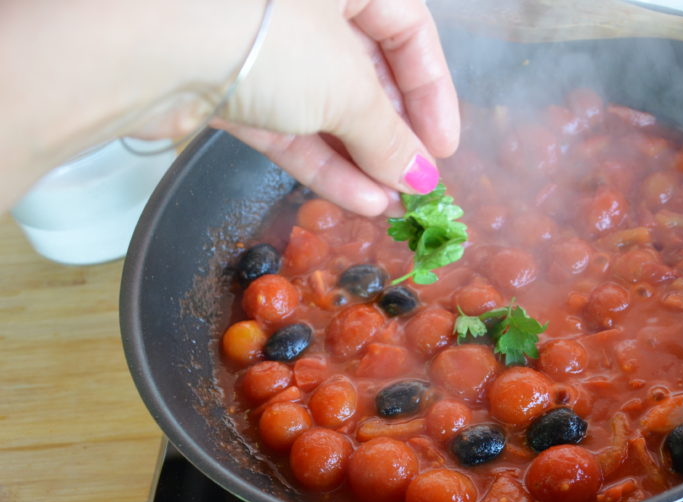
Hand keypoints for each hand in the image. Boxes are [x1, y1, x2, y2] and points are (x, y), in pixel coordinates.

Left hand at [216, 0, 459, 215]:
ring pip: (324, 104)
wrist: (143, 43)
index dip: (433, 91)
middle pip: (365, 69)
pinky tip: (357, 200)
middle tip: (416, 183)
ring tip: (391, 205)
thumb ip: (390, 135)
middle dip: (392, 133)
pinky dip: (320, 161)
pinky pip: (287, 125)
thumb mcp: (348, 86)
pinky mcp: (226, 83)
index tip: (443, 148)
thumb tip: (420, 177)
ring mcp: (261, 43)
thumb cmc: (264, 32)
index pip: (408, 28)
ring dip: (360, 158)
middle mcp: (302, 2)